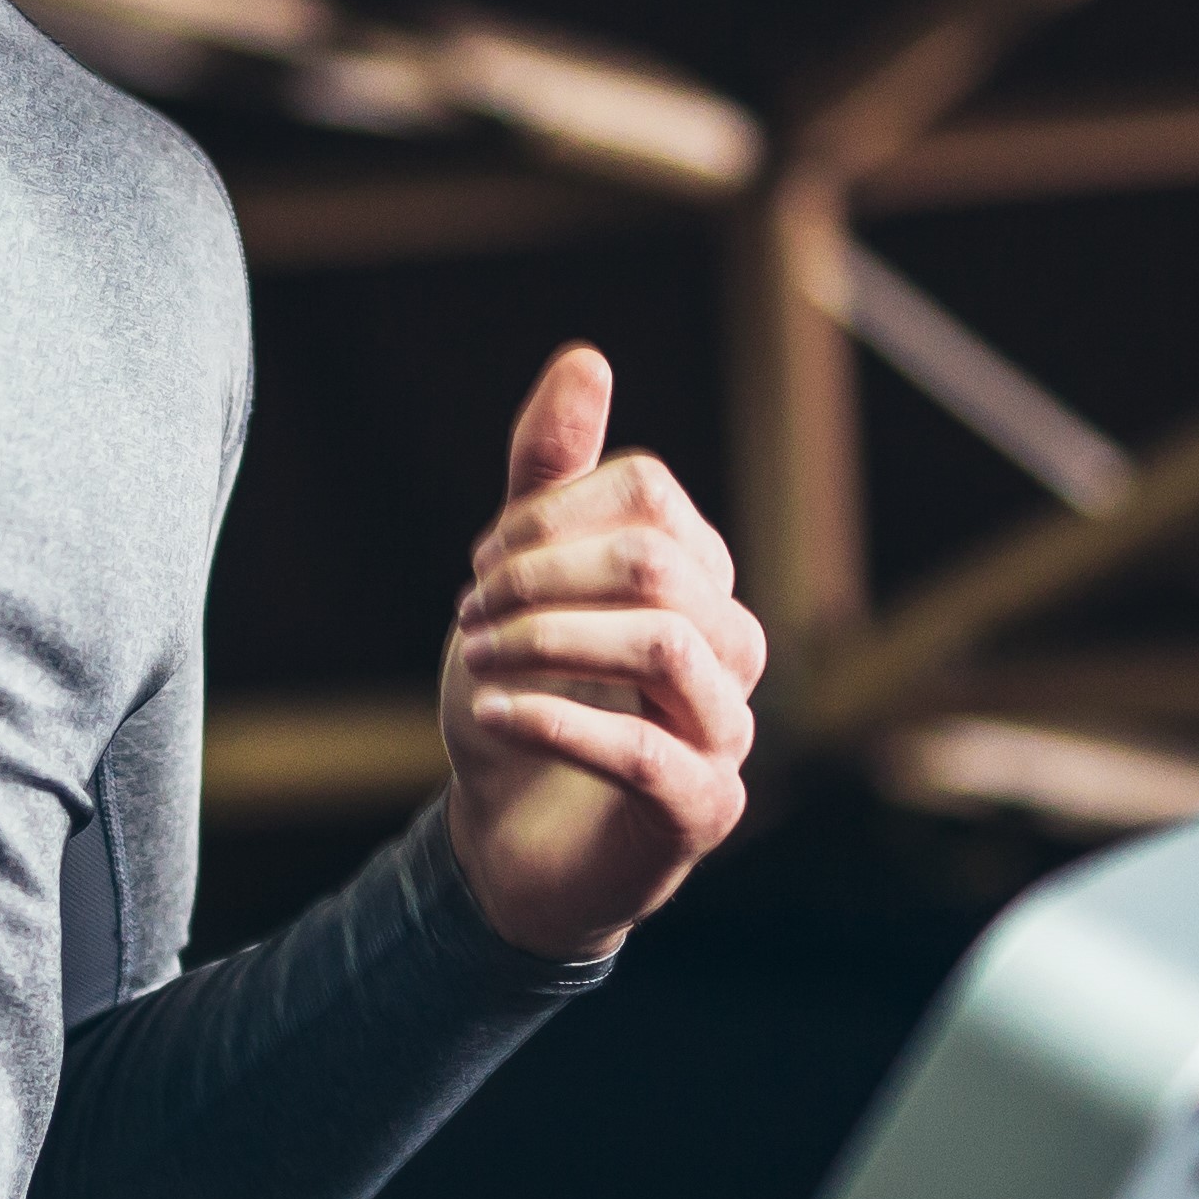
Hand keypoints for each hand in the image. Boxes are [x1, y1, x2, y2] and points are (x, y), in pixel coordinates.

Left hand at [437, 346, 764, 962]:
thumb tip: (586, 357)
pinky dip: (557, 721)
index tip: (481, 562)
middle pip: (659, 563)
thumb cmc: (526, 697)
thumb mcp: (516, 579)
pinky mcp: (702, 808)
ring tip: (474, 660)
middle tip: (468, 611)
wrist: (510, 841)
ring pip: (666, 642)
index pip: (647, 495)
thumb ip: (550, 475)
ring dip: (547, 640)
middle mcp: (731, 646)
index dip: (549, 516)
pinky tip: (492, 715)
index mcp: (698, 578)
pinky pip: (649, 750)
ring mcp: (727, 729)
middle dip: (543, 576)